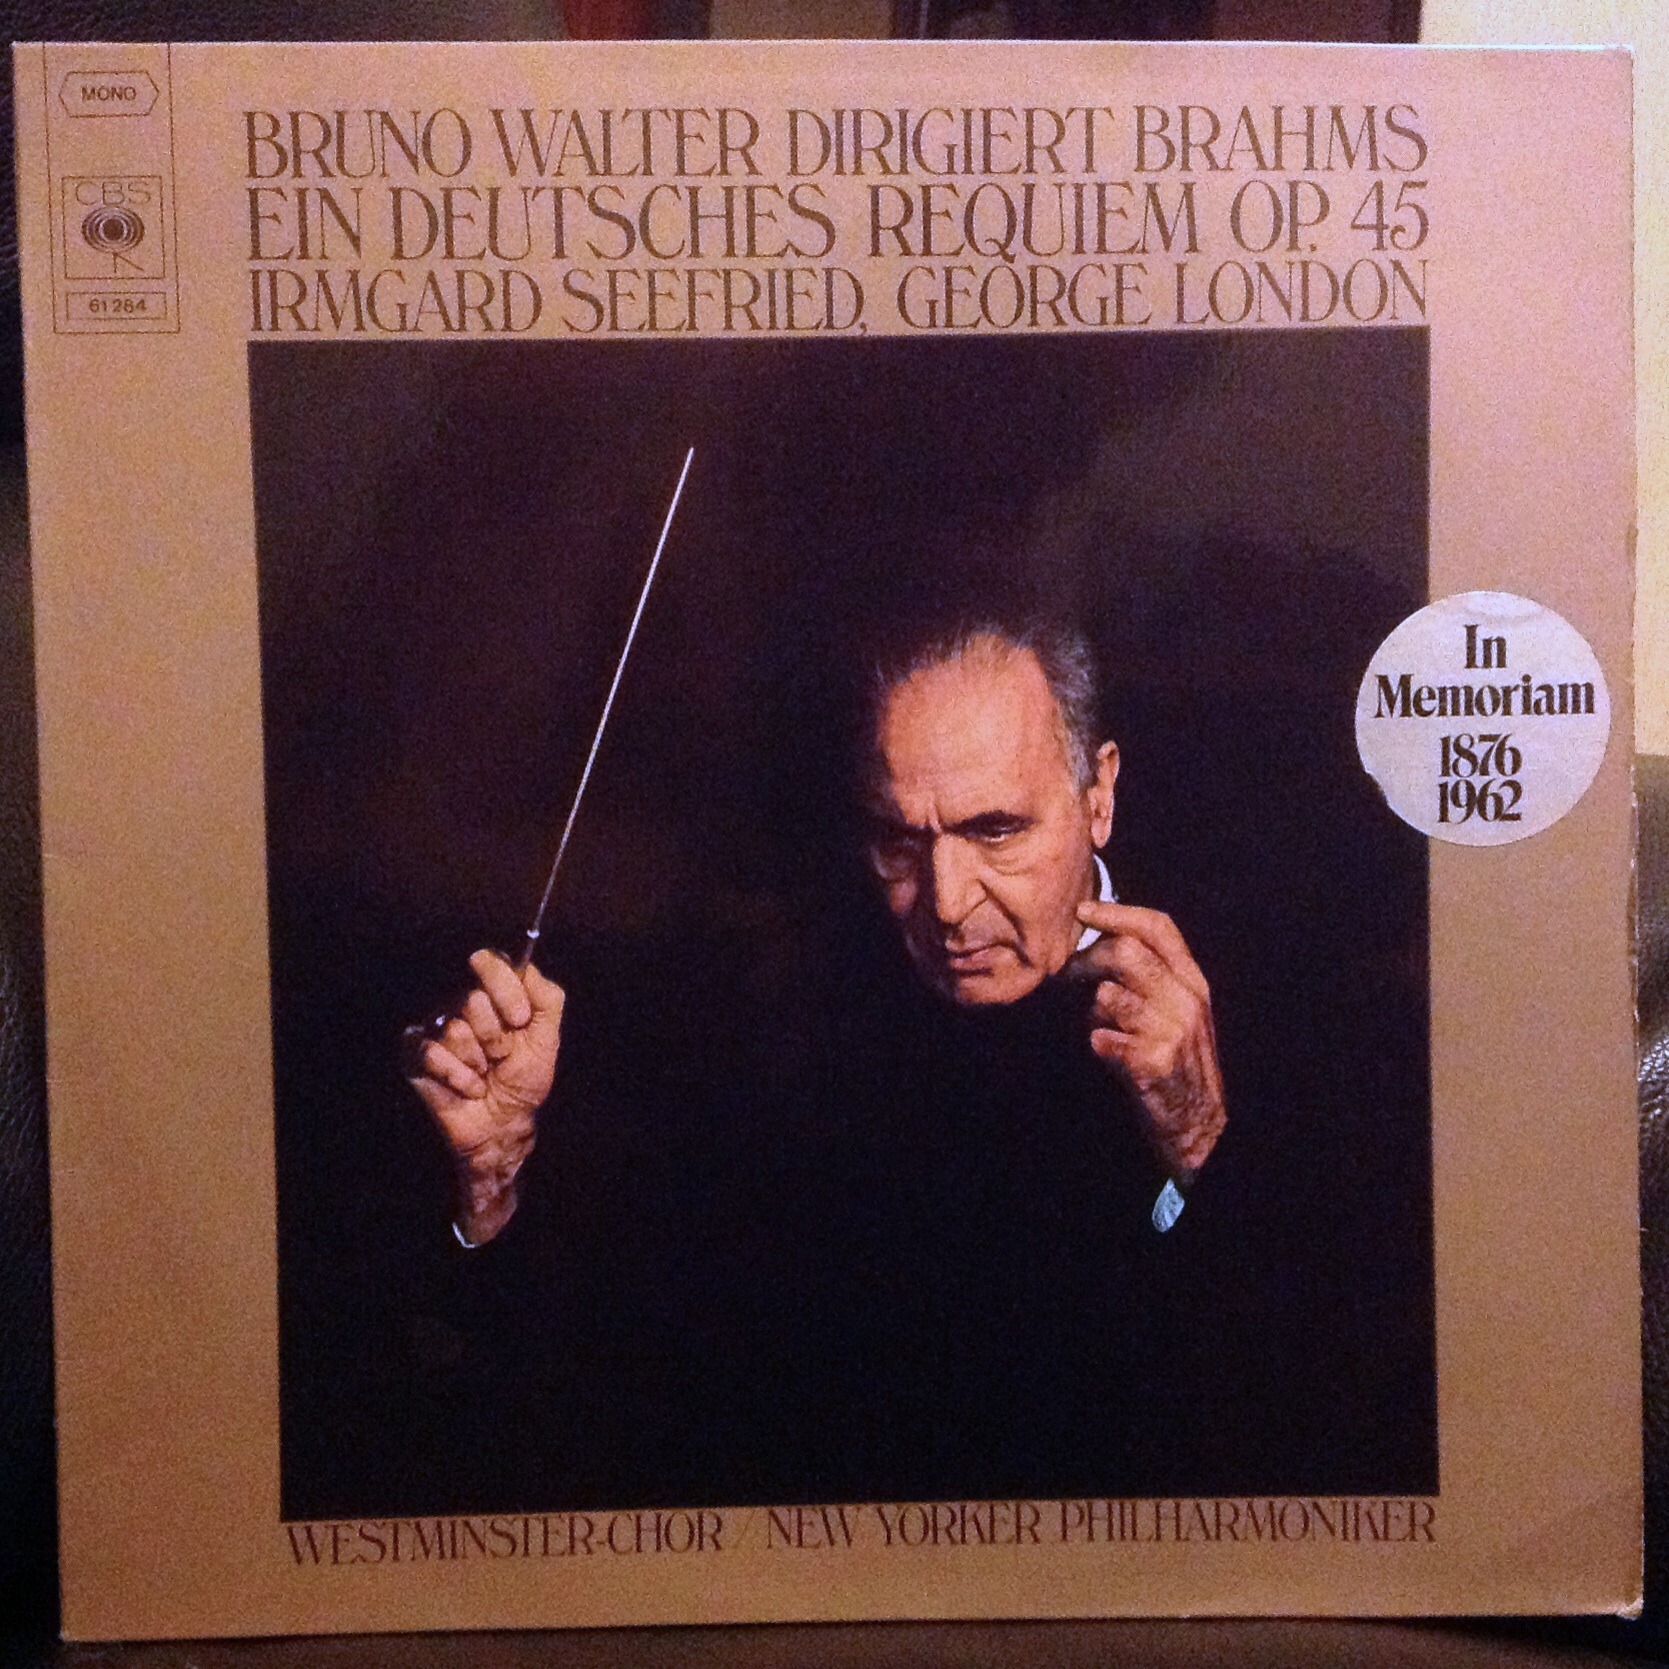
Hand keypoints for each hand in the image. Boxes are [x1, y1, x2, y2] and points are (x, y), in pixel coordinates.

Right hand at [406, 949, 564, 1244]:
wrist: (503, 1124)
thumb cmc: (523, 1079)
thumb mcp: (546, 1038)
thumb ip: (546, 997)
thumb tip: (525, 965)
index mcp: (494, 993)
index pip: (491, 962)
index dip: (506, 989)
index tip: (519, 1019)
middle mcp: (461, 1003)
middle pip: (473, 999)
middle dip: (496, 1037)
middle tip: (501, 1057)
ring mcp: (435, 1027)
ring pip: (455, 1029)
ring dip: (478, 1062)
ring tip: (484, 1074)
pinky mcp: (415, 1053)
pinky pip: (431, 1053)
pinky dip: (459, 1077)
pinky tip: (468, 1088)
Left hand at [1066, 901, 1225, 1179]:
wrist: (1196, 1121)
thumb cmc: (1174, 1058)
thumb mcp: (1172, 1010)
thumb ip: (1147, 976)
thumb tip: (1098, 942)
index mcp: (1192, 980)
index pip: (1158, 927)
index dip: (1117, 912)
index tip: (1083, 910)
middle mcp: (1187, 998)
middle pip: (1126, 952)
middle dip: (1087, 959)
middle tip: (1069, 974)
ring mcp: (1172, 1029)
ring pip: (1109, 993)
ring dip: (1092, 1009)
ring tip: (1099, 1024)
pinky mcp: (1153, 1061)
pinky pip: (1102, 1036)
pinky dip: (1095, 1041)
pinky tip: (1106, 1051)